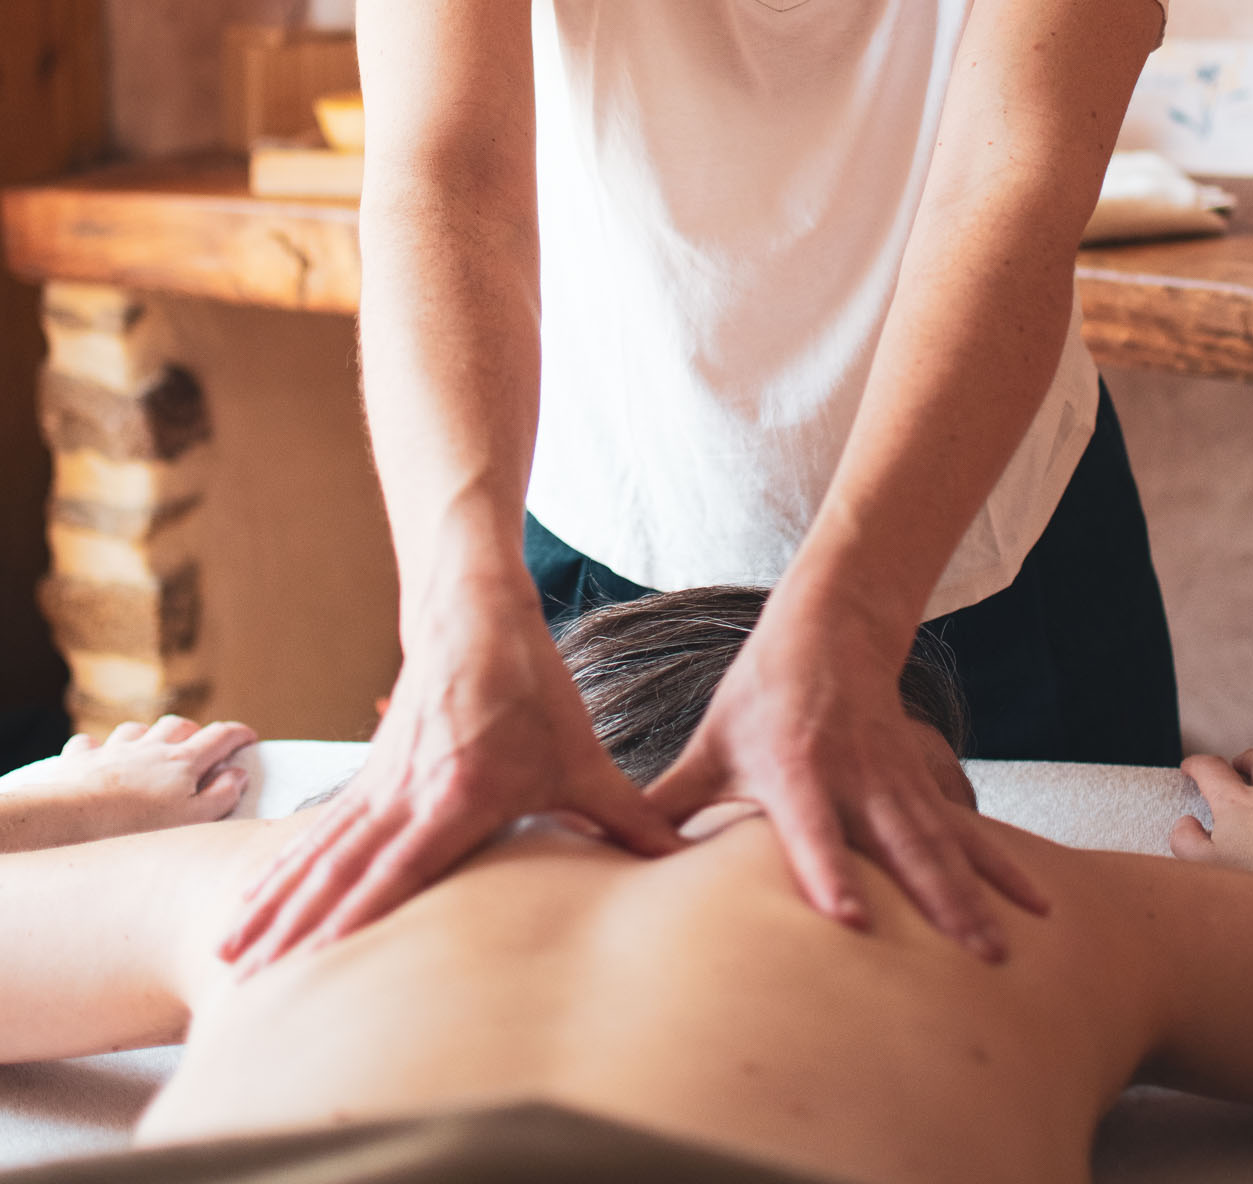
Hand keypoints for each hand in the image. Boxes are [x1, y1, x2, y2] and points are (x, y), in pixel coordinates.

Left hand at [42, 715, 255, 840]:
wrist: (68, 818)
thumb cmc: (133, 826)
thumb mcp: (190, 820)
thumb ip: (220, 796)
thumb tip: (238, 774)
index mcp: (182, 761)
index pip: (220, 736)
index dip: (238, 734)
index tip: (250, 738)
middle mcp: (150, 747)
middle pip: (178, 725)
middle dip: (194, 730)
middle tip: (200, 747)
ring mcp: (114, 750)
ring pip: (137, 729)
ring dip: (148, 735)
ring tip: (151, 750)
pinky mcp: (81, 760)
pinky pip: (91, 744)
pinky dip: (98, 748)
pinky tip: (98, 756)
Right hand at [219, 576, 679, 973]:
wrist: (473, 609)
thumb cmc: (531, 685)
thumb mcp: (583, 755)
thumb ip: (627, 817)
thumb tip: (682, 861)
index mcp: (458, 793)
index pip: (401, 867)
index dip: (357, 917)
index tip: (315, 963)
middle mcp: (408, 791)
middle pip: (342, 869)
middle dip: (296, 929)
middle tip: (249, 980)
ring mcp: (381, 781)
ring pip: (320, 853)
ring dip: (275, 904)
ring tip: (232, 955)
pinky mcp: (371, 773)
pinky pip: (320, 832)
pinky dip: (283, 869)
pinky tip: (252, 901)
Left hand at [644, 592, 1047, 960]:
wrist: (829, 626)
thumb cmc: (761, 694)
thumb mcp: (711, 743)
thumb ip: (668, 803)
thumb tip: (603, 851)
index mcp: (795, 771)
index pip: (811, 830)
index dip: (827, 871)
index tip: (846, 918)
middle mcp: (853, 778)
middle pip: (899, 846)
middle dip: (936, 902)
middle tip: (970, 957)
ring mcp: (895, 779)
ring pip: (941, 843)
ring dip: (976, 895)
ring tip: (1005, 951)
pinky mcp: (921, 779)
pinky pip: (965, 828)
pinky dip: (1002, 866)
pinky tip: (1039, 905)